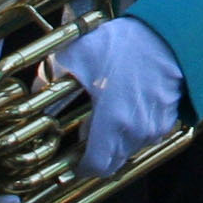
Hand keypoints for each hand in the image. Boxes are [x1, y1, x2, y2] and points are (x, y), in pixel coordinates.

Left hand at [45, 16, 184, 178]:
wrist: (167, 34)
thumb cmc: (124, 45)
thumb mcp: (79, 53)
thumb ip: (51, 74)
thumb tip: (34, 87)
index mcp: (112, 122)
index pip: (96, 167)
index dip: (81, 167)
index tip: (73, 159)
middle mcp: (135, 132)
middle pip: (113, 162)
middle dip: (98, 156)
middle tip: (87, 137)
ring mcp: (154, 127)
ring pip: (130, 149)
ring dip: (116, 142)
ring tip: (108, 118)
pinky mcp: (168, 119)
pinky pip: (146, 136)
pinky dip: (134, 131)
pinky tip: (127, 109)